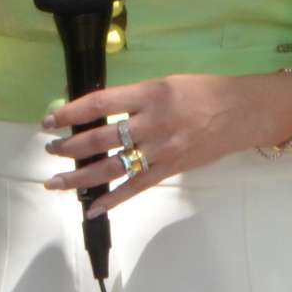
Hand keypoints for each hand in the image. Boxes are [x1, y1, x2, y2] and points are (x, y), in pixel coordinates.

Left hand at [41, 72, 291, 213]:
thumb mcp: (164, 84)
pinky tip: (91, 207)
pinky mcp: (170, 170)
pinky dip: (112, 200)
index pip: (100, 104)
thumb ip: (133, 98)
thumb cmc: (203, 92)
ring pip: (112, 167)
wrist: (242, 112)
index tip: (50, 121)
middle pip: (101, 139)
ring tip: (55, 181)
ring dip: (80, 177)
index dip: (70, 113)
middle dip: (69, 147)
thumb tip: (96, 110)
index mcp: (149, 94)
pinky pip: (135, 188)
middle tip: (50, 150)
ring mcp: (161, 150)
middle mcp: (153, 123)